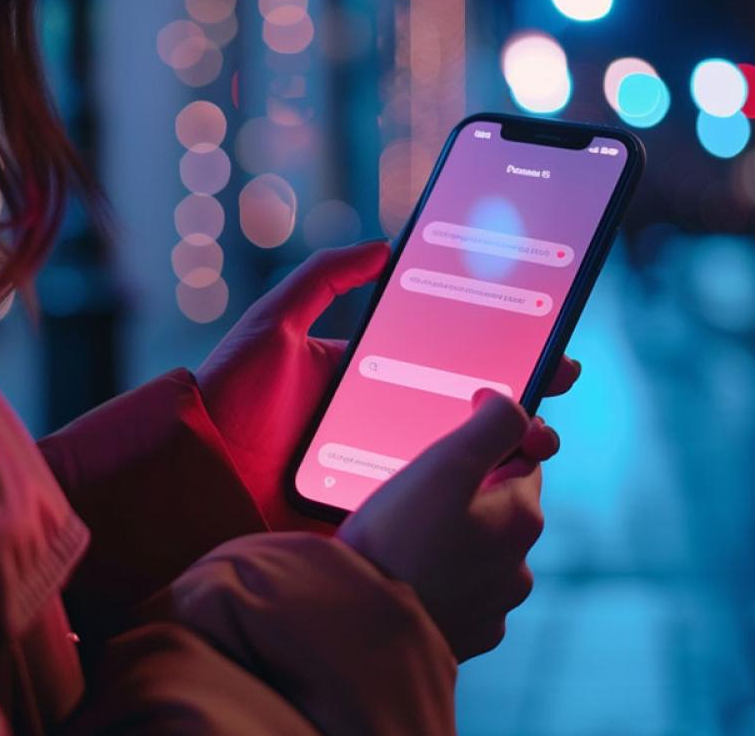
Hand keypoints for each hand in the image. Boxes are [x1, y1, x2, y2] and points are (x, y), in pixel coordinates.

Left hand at [196, 240, 582, 530]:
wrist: (199, 469)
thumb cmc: (230, 394)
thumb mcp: (275, 323)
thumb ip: (323, 277)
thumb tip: (381, 244)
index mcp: (368, 375)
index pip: (447, 358)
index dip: (497, 352)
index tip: (541, 340)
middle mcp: (383, 420)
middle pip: (465, 407)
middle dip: (519, 398)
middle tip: (555, 386)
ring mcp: (383, 467)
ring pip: (460, 459)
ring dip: (509, 449)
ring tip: (540, 437)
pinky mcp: (375, 510)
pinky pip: (431, 504)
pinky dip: (472, 497)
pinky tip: (505, 485)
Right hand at [337, 389, 560, 659]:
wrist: (361, 627)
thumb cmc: (398, 541)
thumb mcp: (447, 463)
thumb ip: (493, 423)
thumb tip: (512, 405)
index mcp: (523, 516)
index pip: (522, 456)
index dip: (487, 443)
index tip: (450, 446)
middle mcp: (520, 563)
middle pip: (500, 504)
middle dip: (469, 493)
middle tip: (416, 495)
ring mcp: (495, 604)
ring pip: (480, 549)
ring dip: (455, 537)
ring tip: (407, 538)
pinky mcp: (468, 633)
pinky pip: (462, 590)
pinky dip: (443, 578)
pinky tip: (410, 574)